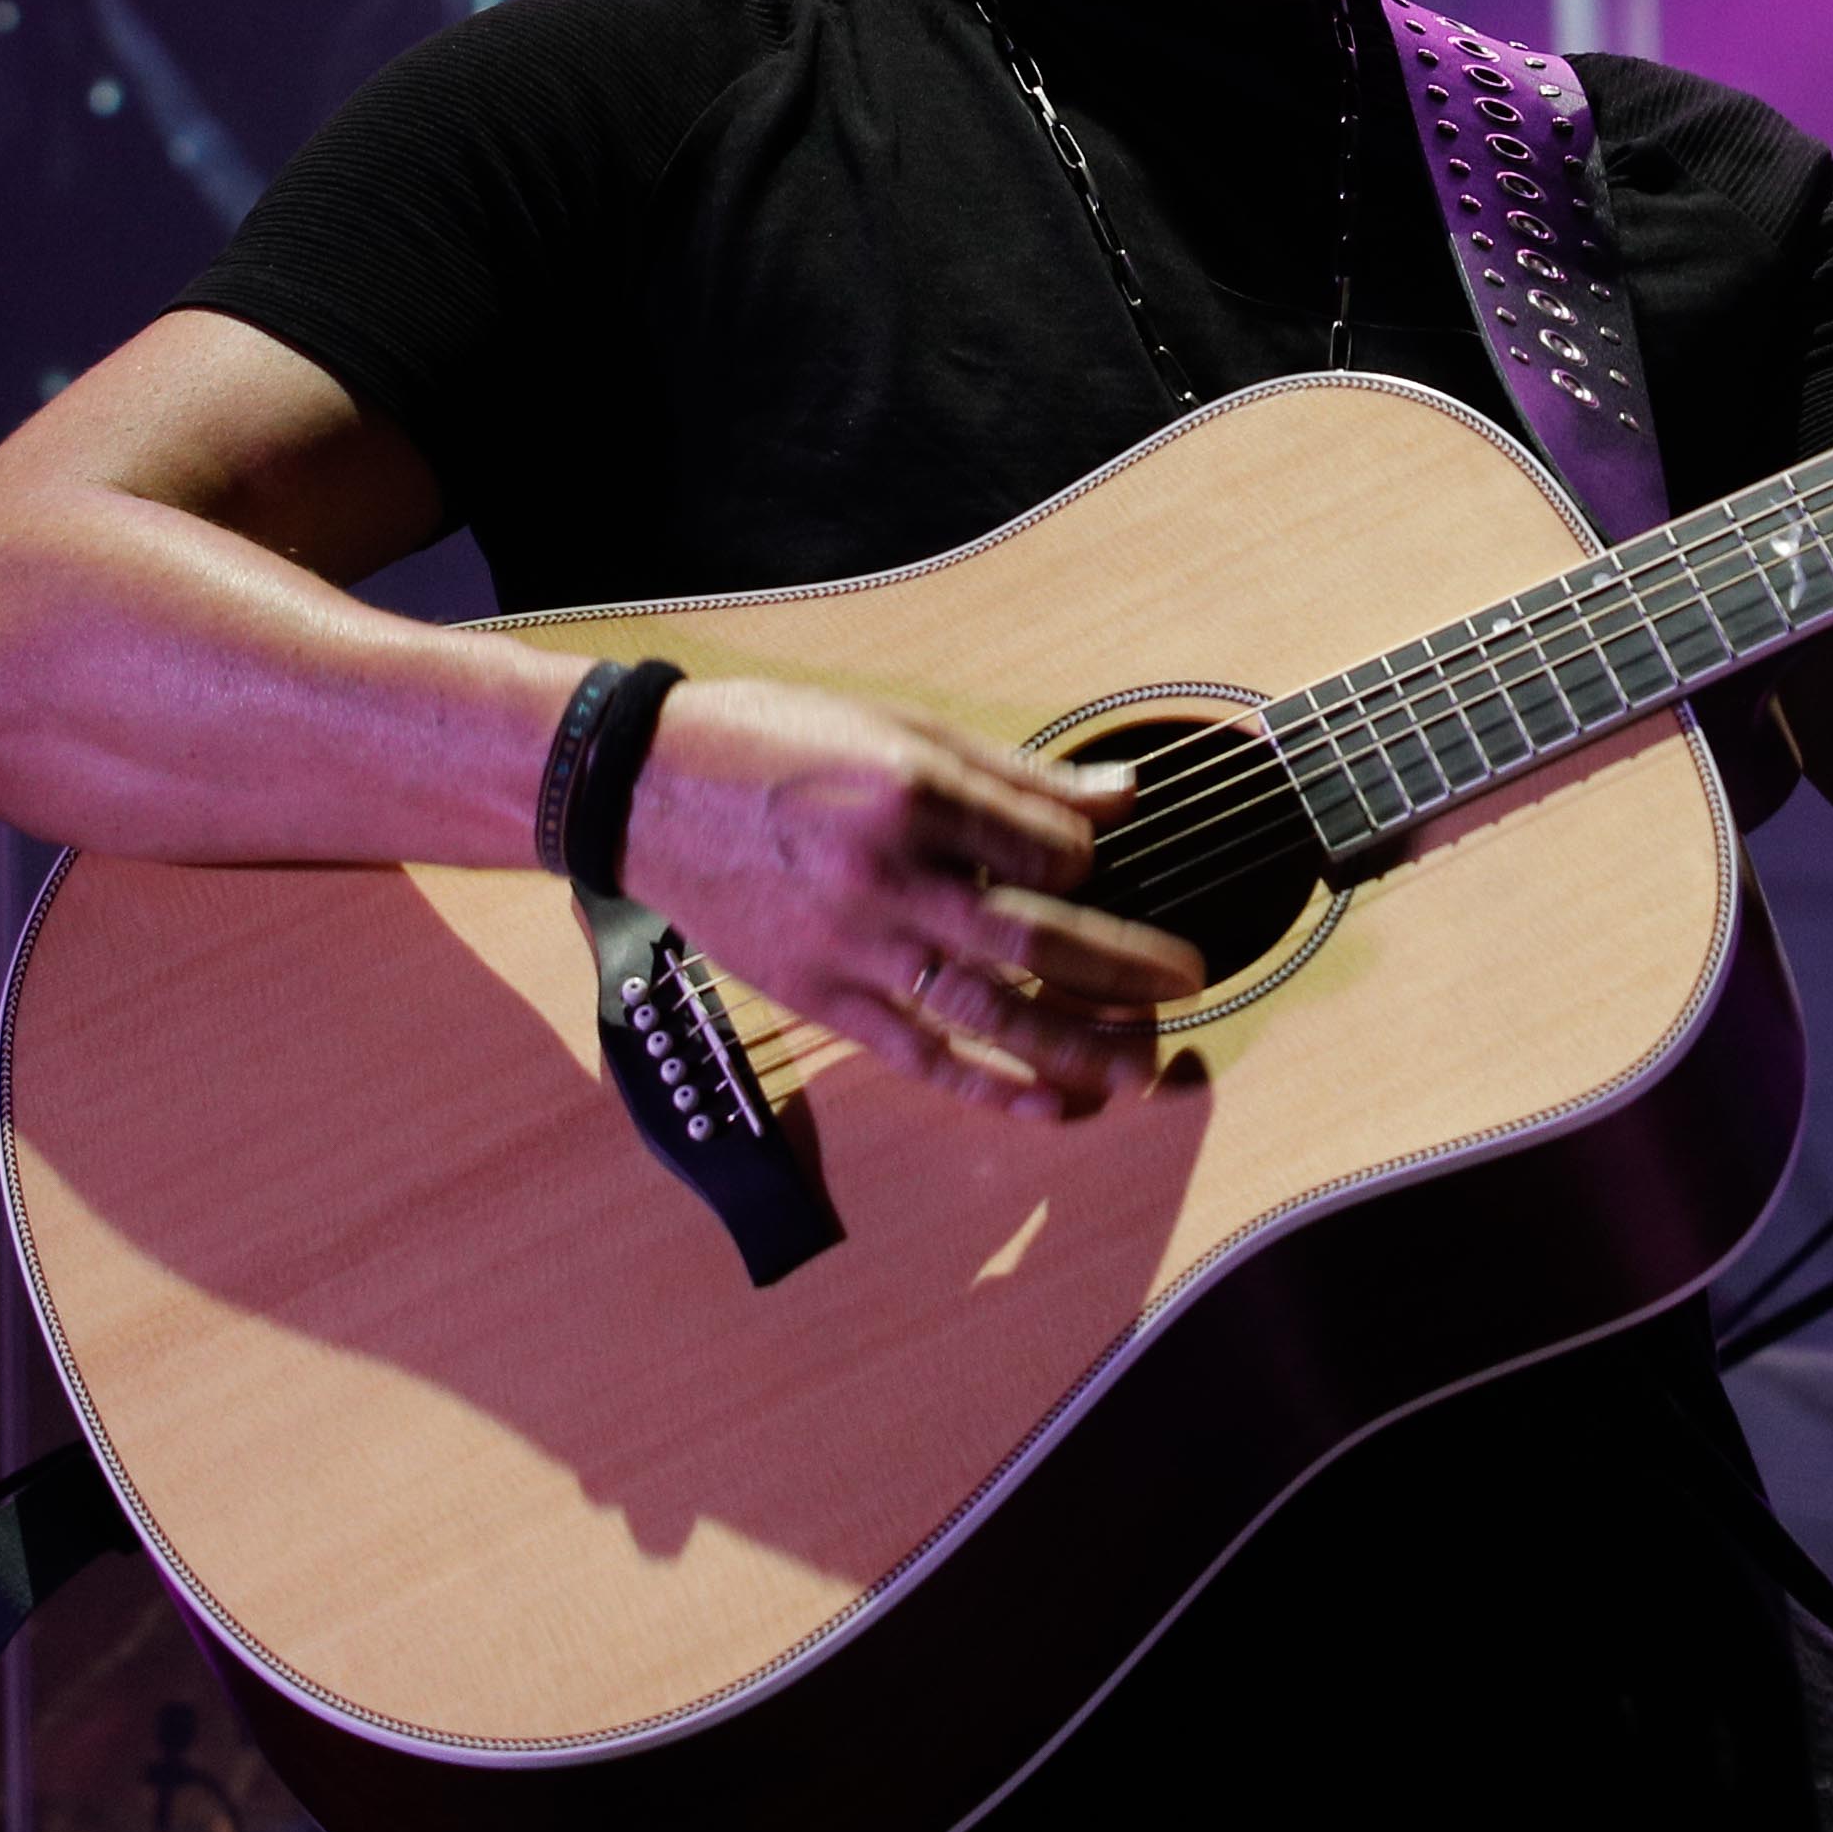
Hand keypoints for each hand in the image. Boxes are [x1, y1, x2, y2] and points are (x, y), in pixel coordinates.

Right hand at [609, 673, 1208, 1122]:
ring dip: (1080, 1044)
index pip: (1048, 847)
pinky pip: (920, 1055)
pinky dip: (992, 1086)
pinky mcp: (818, 995)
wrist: (641, 789)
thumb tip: (1117, 797)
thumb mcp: (896, 727)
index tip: (1094, 861)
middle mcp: (888, 875)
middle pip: (1039, 940)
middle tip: (1191, 980)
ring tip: (1146, 1062)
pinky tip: (1052, 1104)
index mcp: (912, 791)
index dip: (1090, 858)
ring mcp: (851, 945)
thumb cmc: (771, 742)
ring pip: (991, 1012)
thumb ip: (1011, 773)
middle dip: (1128, 968)